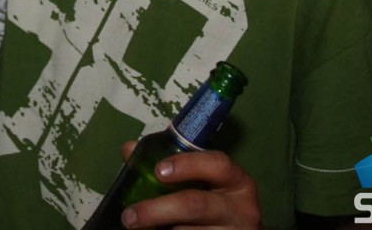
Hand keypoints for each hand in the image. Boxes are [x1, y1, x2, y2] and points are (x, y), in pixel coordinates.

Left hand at [117, 143, 260, 228]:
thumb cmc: (215, 201)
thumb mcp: (203, 180)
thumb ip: (169, 164)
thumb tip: (129, 150)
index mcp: (237, 181)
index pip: (218, 165)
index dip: (188, 165)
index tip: (159, 170)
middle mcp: (242, 209)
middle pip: (196, 205)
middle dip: (157, 210)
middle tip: (130, 216)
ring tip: (137, 228)